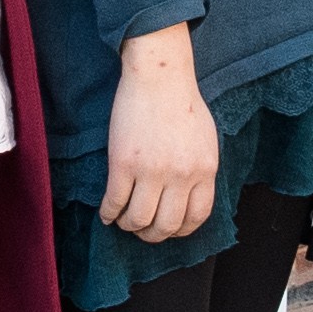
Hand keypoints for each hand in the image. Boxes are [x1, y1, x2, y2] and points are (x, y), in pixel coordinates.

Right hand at [102, 27, 222, 243]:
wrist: (159, 76)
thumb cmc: (182, 102)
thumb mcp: (206, 140)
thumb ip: (199, 170)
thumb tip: (186, 197)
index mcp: (204, 170)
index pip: (196, 217)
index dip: (180, 230)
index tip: (168, 229)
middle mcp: (180, 176)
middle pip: (166, 225)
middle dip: (152, 235)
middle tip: (142, 230)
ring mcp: (151, 171)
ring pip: (139, 219)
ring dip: (128, 226)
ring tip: (123, 220)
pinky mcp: (123, 163)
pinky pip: (114, 202)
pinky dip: (108, 213)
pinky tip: (106, 213)